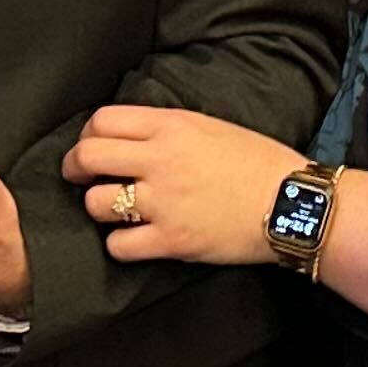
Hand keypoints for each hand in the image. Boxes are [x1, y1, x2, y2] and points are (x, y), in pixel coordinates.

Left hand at [61, 104, 307, 267]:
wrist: (293, 203)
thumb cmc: (258, 162)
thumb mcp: (209, 126)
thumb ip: (165, 129)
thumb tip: (128, 137)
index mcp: (171, 125)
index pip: (101, 121)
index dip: (87, 136)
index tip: (91, 148)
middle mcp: (160, 160)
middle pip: (87, 158)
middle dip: (75, 169)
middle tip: (80, 178)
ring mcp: (164, 202)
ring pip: (96, 203)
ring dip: (99, 208)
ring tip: (115, 211)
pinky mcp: (172, 240)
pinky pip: (118, 245)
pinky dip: (120, 244)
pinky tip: (134, 239)